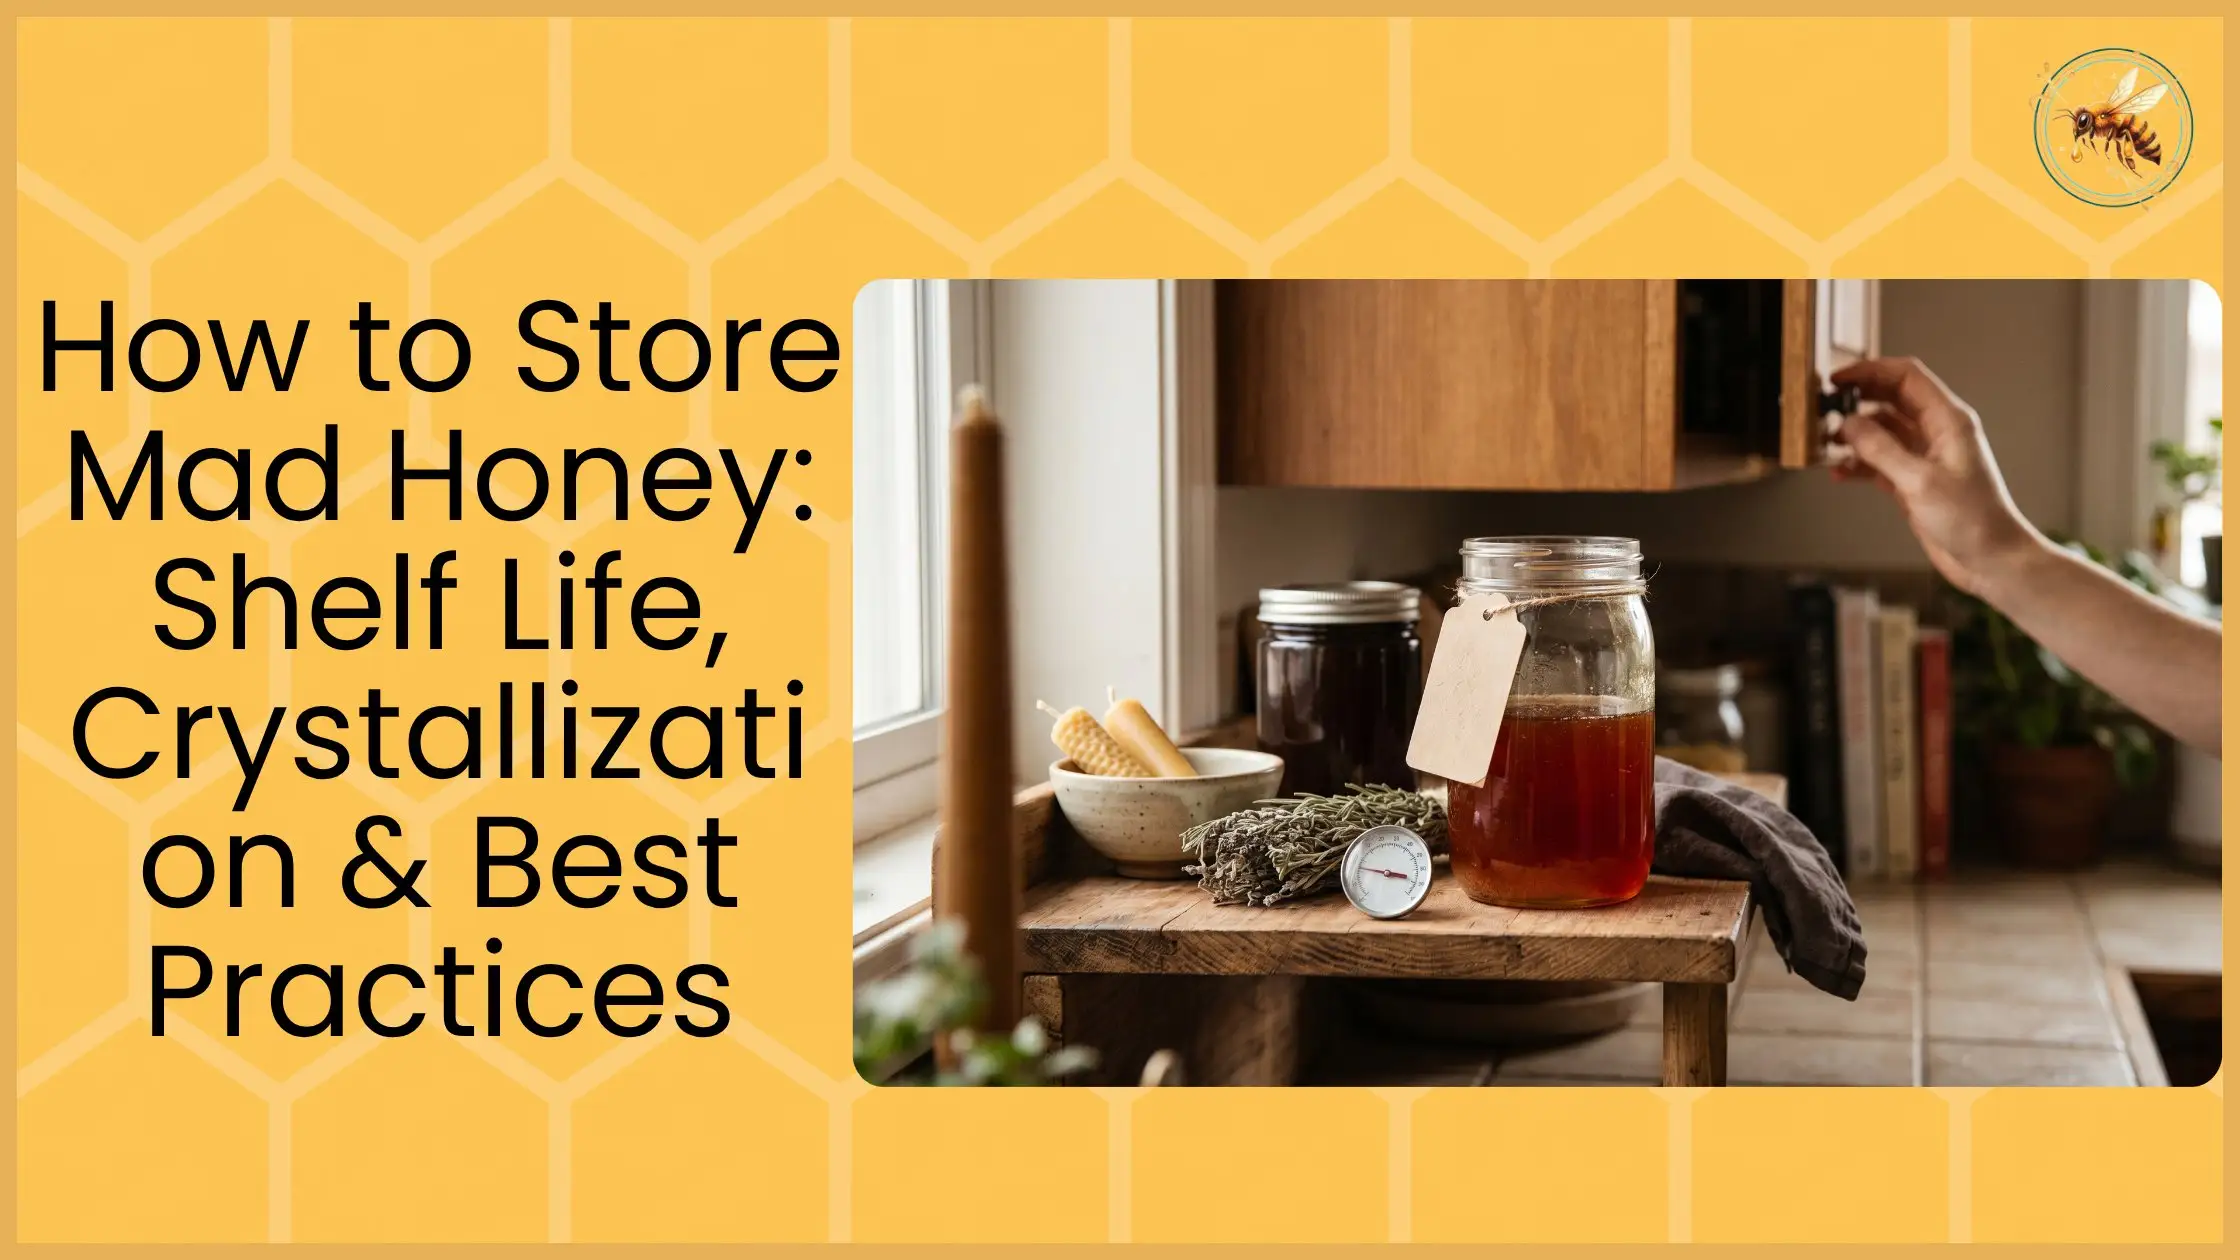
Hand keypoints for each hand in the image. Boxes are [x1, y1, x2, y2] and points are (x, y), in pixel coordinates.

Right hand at [1829, 357, 2043, 595]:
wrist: (1990, 559)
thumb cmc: (1972, 520)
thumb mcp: (1921, 481)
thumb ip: (1881, 449)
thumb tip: (1849, 424)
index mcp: (1948, 421)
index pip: (1906, 377)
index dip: (1870, 372)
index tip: (1837, 379)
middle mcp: (1936, 432)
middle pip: (1890, 399)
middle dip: (1857, 400)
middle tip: (1825, 408)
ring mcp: (1923, 456)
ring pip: (1880, 430)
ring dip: (1853, 434)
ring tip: (1826, 442)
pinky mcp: (1912, 480)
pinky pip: (1878, 461)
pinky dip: (1857, 463)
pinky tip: (1839, 472)